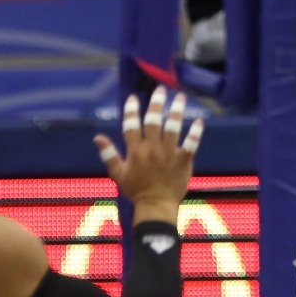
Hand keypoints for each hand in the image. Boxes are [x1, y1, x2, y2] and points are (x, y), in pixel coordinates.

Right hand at [94, 87, 202, 225]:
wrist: (156, 206)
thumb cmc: (136, 190)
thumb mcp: (118, 174)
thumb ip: (109, 154)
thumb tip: (97, 137)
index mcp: (135, 151)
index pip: (131, 126)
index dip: (132, 110)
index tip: (133, 97)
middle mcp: (152, 149)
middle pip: (154, 121)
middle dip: (157, 103)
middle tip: (161, 90)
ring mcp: (168, 154)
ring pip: (173, 127)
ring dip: (177, 111)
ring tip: (181, 97)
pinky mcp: (183, 160)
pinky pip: (191, 143)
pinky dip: (195, 132)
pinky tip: (199, 120)